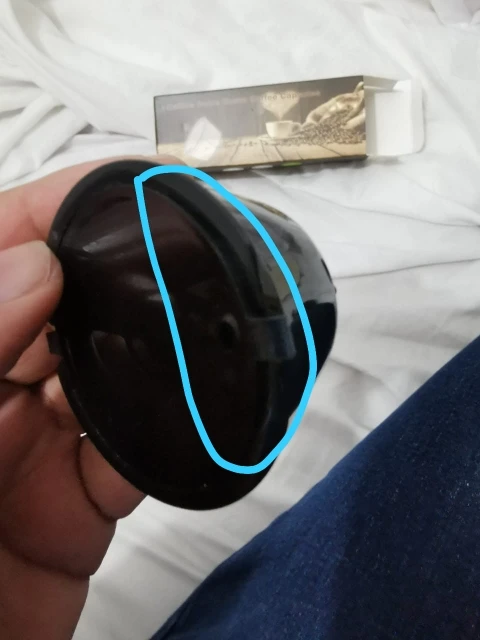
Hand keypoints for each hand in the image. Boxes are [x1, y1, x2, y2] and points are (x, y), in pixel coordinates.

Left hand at [0, 156, 176, 639]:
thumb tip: (31, 266)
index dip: (50, 213)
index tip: (114, 187)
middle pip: (65, 311)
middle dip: (120, 280)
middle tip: (173, 256)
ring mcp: (35, 449)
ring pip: (112, 377)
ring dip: (153, 359)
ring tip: (193, 332)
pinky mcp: (77, 506)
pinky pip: (137, 457)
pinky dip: (169, 441)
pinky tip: (183, 428)